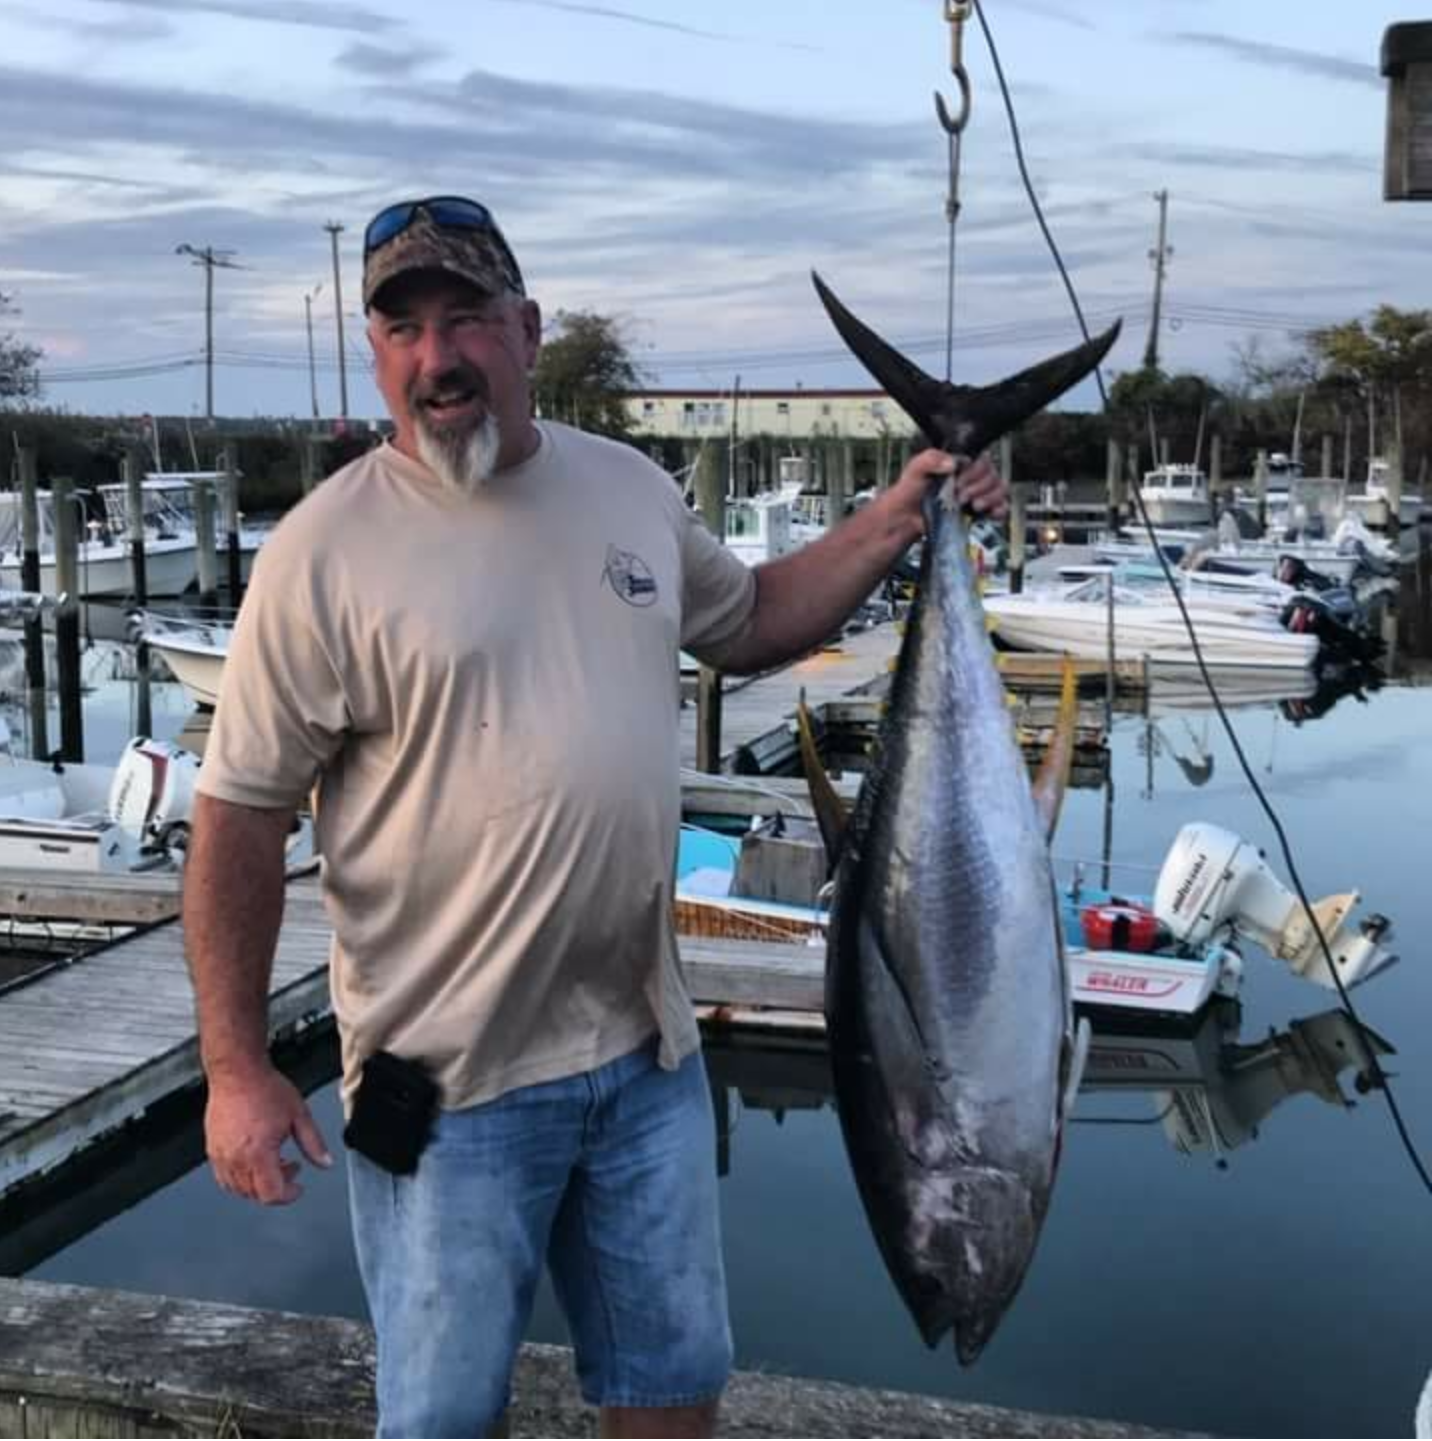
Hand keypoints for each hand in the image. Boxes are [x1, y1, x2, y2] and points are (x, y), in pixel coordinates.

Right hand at [205, 1062, 332, 1205]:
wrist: (237, 1072)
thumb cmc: (264, 1088)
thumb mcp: (299, 1115)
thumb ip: (314, 1143)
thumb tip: (324, 1162)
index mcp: (258, 1153)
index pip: (271, 1194)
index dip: (288, 1195)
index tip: (297, 1187)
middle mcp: (236, 1158)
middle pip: (254, 1194)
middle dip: (276, 1187)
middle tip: (289, 1168)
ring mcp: (220, 1155)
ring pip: (237, 1188)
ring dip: (257, 1184)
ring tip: (273, 1162)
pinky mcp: (211, 1149)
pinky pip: (223, 1176)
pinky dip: (239, 1177)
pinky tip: (253, 1161)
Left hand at [889, 448, 1008, 521]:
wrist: (907, 516)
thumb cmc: (911, 490)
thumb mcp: (916, 468)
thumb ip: (931, 459)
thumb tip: (952, 464)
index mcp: (961, 463)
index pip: (983, 460)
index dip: (973, 472)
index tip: (958, 483)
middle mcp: (973, 476)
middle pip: (993, 475)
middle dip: (978, 487)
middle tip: (960, 497)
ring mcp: (979, 493)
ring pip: (1000, 489)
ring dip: (990, 498)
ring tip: (973, 506)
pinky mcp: (981, 511)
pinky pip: (1002, 507)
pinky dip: (999, 509)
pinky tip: (990, 513)